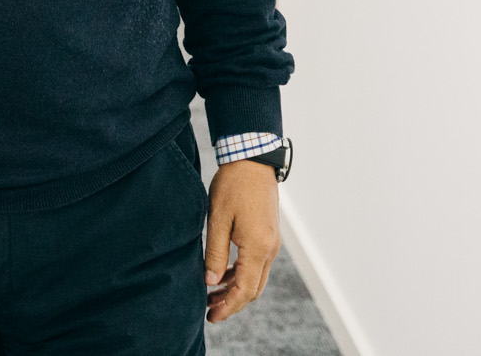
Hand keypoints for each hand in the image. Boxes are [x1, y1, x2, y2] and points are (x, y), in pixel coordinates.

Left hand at [204, 159, 280, 321]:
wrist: (252, 163)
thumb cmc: (232, 187)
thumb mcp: (217, 218)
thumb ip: (216, 252)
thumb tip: (211, 281)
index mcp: (258, 248)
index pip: (245, 290)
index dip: (228, 307)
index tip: (211, 317)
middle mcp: (269, 249)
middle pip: (253, 289)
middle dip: (232, 303)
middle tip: (209, 312)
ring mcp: (271, 243)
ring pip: (256, 278)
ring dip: (236, 289)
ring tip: (211, 295)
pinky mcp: (268, 236)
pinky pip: (257, 264)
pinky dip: (241, 274)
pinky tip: (223, 275)